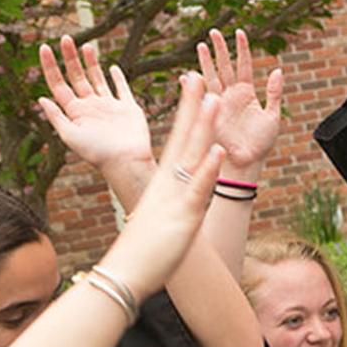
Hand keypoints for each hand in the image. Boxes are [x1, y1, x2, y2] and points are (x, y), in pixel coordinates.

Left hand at [37, 37, 158, 199]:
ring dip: (91, 63)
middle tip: (66, 38)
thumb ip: (56, 116)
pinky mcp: (127, 108)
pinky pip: (121, 89)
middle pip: (76, 77)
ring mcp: (109, 106)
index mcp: (75, 112)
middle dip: (70, 57)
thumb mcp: (70, 135)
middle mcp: (90, 107)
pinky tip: (112, 67)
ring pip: (97, 79)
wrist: (126, 161)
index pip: (58, 84)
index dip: (50, 66)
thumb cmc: (97, 153)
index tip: (44, 48)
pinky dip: (117, 78)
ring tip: (86, 46)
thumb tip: (40, 98)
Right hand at [95, 73, 225, 298]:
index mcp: (164, 180)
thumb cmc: (144, 247)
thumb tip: (170, 194)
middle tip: (200, 75)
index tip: (191, 87)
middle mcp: (168, 182)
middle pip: (183, 137)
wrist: (127, 271)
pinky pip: (198, 188)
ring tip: (214, 99)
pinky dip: (208, 169)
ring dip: (203, 127)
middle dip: (193, 106)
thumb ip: (167, 200)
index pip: (178, 138)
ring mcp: (175, 195)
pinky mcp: (184, 215)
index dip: (187, 112)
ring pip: (192, 155)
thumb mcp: (158, 215)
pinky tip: (218, 150)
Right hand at [197, 28, 283, 176]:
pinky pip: (200, 96)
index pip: (244, 65)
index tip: (240, 32)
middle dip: (219, 48)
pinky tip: (185, 77)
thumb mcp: (273, 116)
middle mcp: (232, 95)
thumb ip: (275, 93)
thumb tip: (278, 70)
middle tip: (213, 31)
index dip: (242, 49)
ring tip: (201, 45)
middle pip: (224, 66)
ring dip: (205, 61)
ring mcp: (220, 102)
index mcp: (247, 93)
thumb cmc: (261, 144)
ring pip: (212, 76)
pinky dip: (192, 87)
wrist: (246, 162)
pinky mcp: (211, 113)